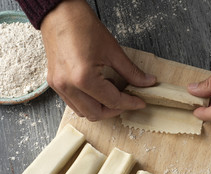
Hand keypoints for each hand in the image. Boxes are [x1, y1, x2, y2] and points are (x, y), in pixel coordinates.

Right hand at [41, 0, 155, 120]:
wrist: (60, 14)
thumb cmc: (83, 27)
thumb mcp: (113, 51)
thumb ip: (131, 72)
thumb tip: (147, 82)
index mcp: (84, 78)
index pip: (113, 101)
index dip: (130, 103)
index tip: (140, 102)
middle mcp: (68, 86)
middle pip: (96, 114)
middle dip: (115, 110)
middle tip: (128, 101)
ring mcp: (59, 86)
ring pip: (83, 112)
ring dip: (100, 108)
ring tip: (113, 94)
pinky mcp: (54, 83)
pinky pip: (73, 103)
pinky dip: (88, 103)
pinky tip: (98, 90)